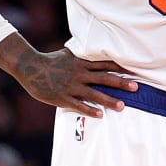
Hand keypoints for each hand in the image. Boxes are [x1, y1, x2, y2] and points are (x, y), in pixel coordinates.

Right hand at [3, 44, 136, 117]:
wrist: (30, 67)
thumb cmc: (50, 61)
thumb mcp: (67, 54)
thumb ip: (81, 55)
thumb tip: (91, 49)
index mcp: (81, 64)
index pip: (105, 65)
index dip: (120, 68)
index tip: (134, 71)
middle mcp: (79, 74)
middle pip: (104, 79)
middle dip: (121, 83)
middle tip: (136, 88)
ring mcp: (71, 86)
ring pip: (94, 94)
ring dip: (109, 100)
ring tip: (122, 106)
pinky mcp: (62, 97)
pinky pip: (78, 104)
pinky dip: (89, 110)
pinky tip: (100, 115)